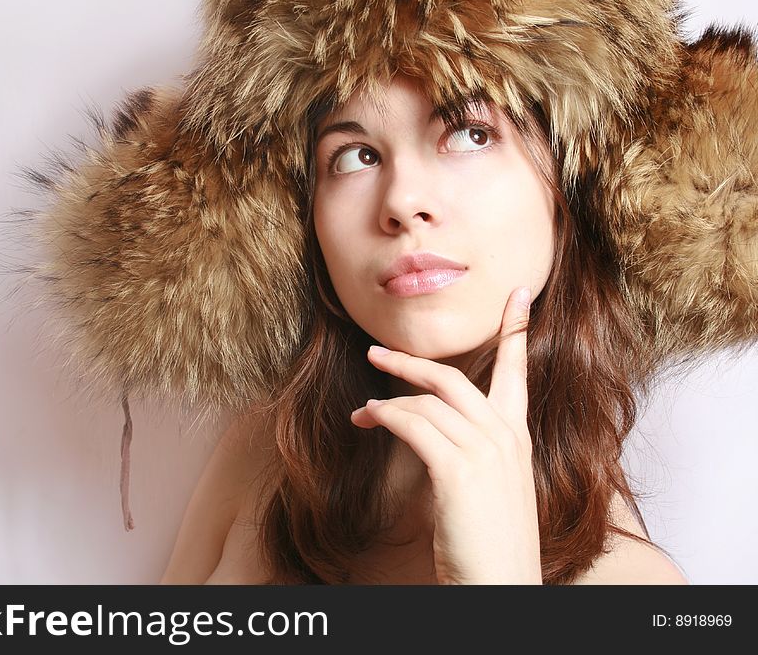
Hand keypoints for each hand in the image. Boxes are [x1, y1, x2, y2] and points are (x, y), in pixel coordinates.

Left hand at [350, 286, 541, 584]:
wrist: (499, 585)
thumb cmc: (491, 545)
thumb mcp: (493, 490)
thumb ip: (477, 455)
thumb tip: (438, 436)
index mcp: (518, 440)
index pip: (518, 374)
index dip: (516, 331)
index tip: (517, 296)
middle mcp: (505, 438)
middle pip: (454, 379)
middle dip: (412, 363)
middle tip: (378, 354)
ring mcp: (484, 451)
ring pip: (427, 401)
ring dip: (387, 400)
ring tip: (363, 411)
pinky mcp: (457, 469)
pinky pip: (412, 424)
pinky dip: (385, 416)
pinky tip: (369, 419)